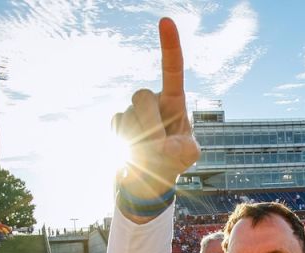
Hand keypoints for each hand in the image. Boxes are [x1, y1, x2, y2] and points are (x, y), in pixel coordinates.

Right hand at [112, 18, 199, 198]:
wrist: (150, 178)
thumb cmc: (174, 160)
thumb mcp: (188, 155)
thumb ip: (183, 150)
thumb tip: (160, 145)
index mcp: (174, 101)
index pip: (172, 70)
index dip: (170, 46)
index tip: (166, 21)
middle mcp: (153, 101)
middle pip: (141, 96)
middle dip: (148, 123)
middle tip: (158, 149)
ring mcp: (133, 111)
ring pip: (127, 117)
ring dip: (138, 140)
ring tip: (148, 155)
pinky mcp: (118, 122)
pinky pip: (117, 128)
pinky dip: (125, 144)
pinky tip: (133, 153)